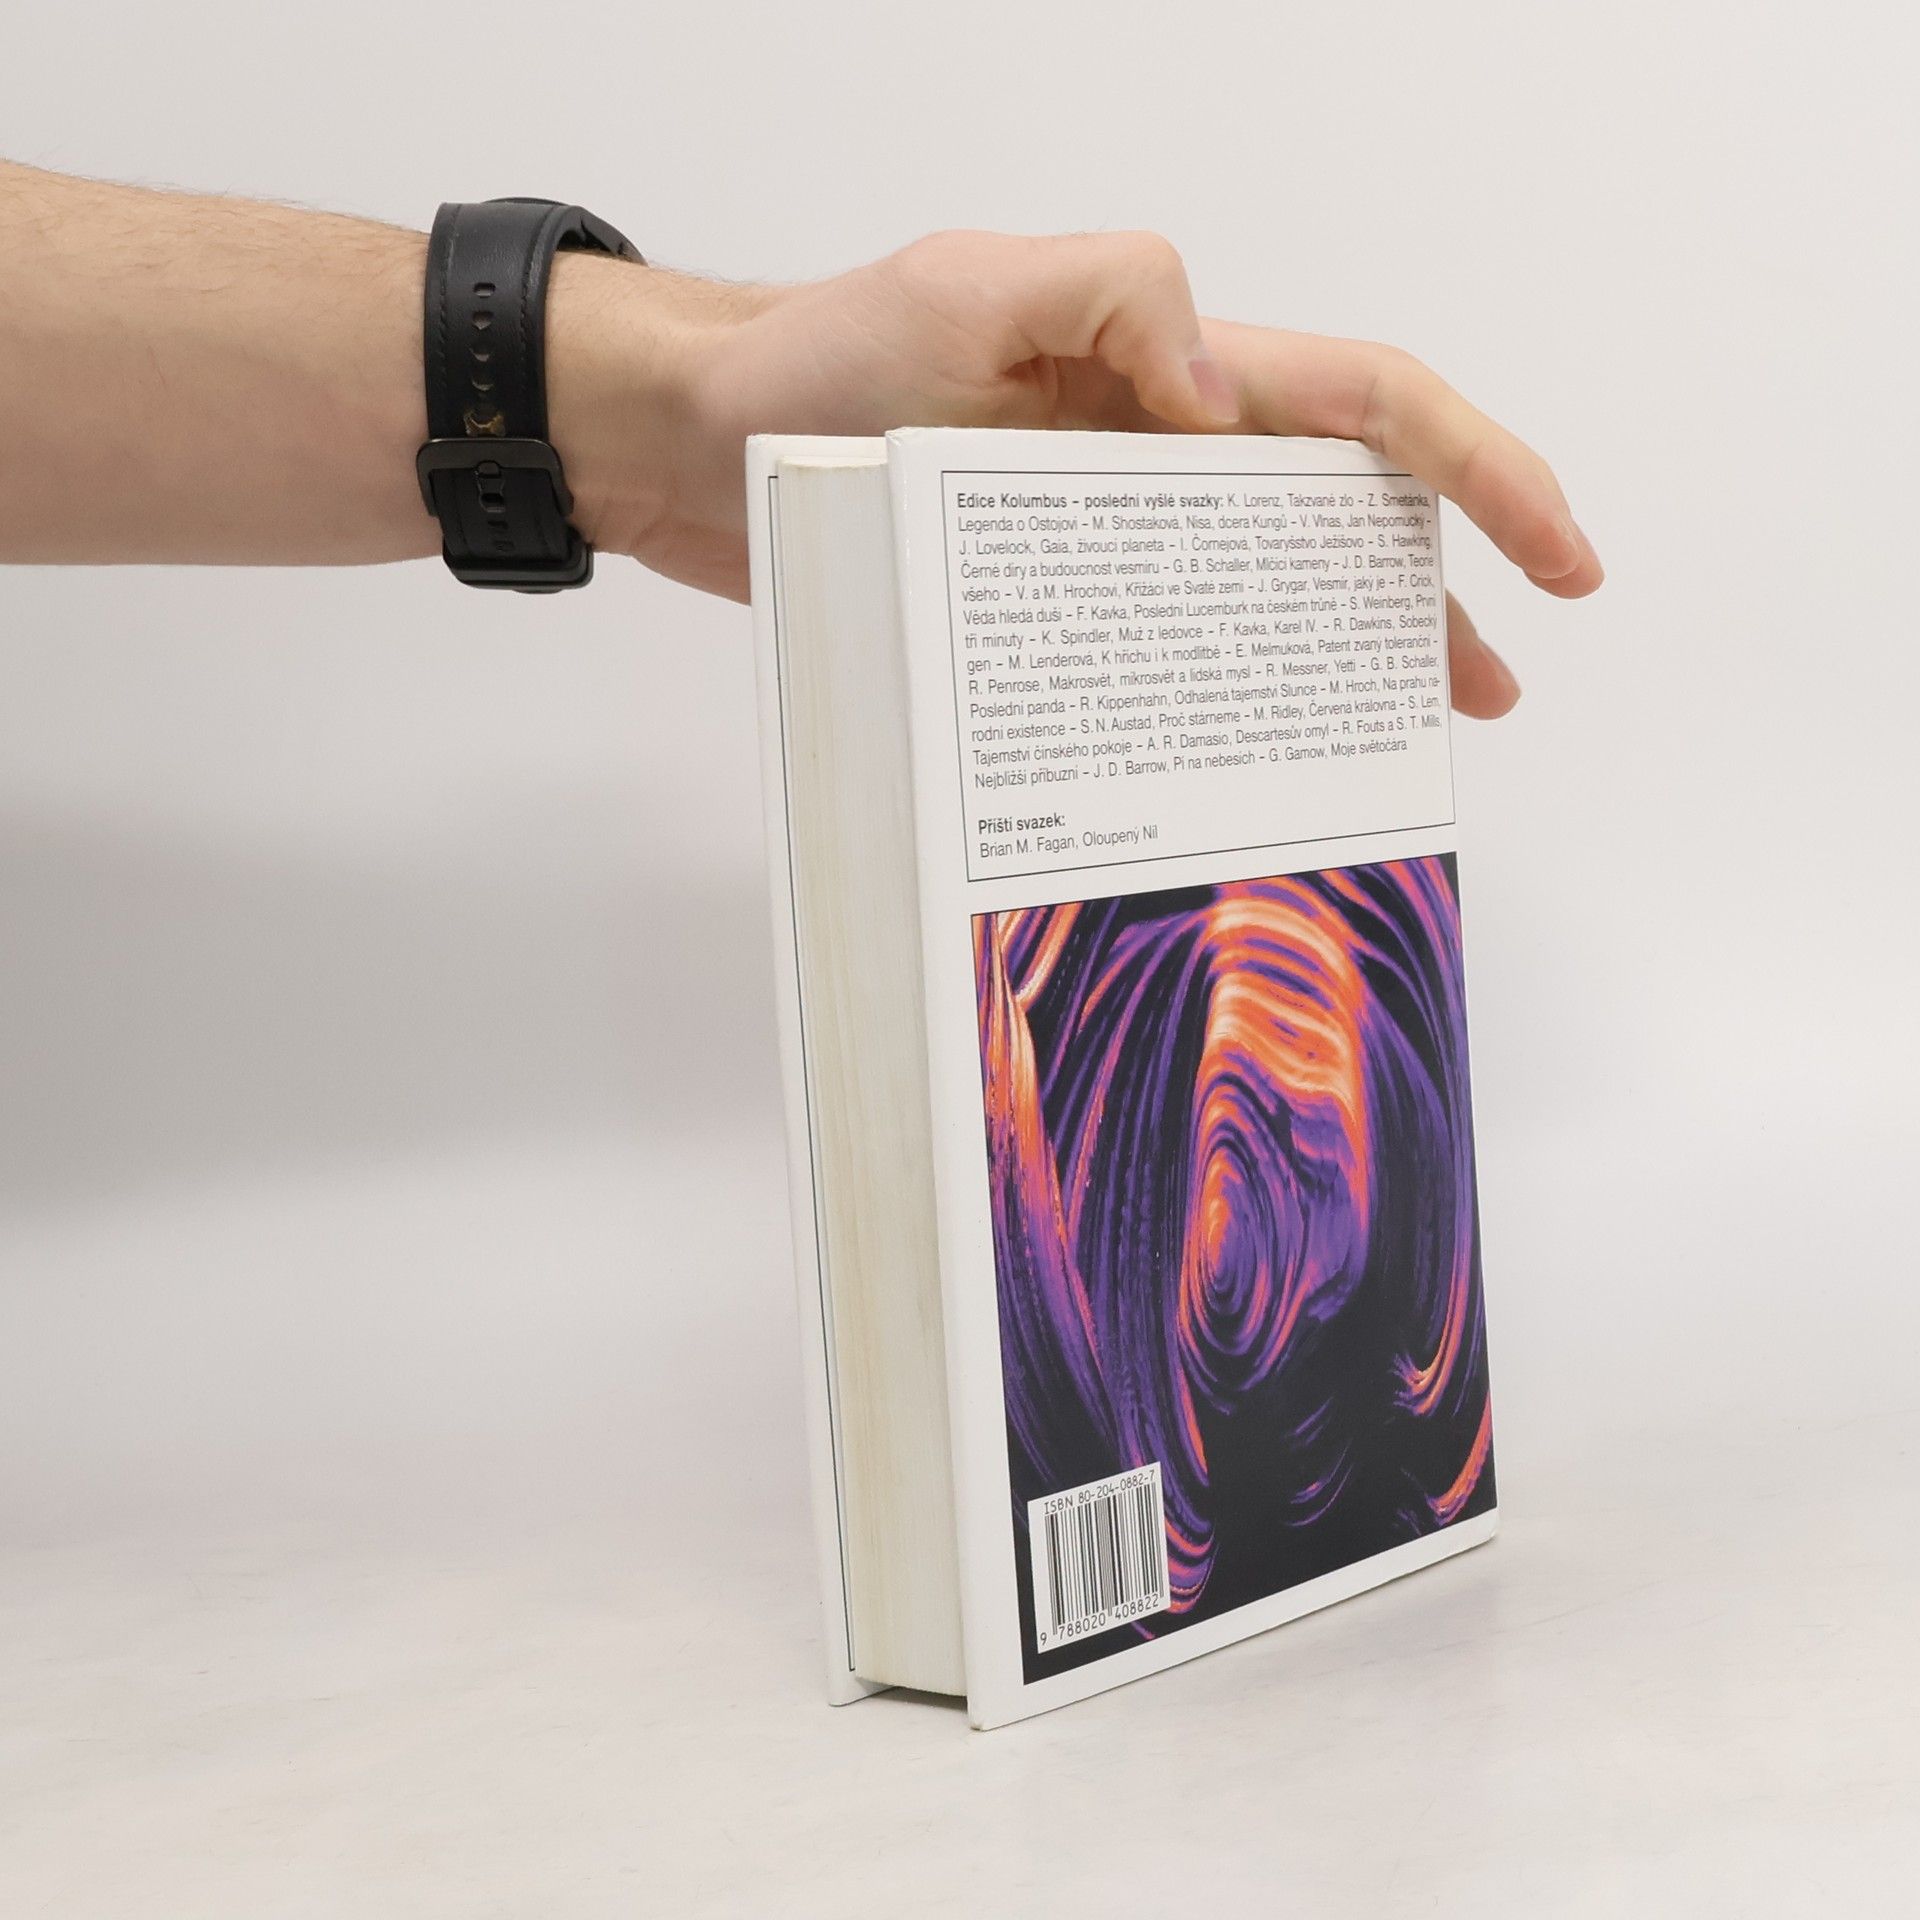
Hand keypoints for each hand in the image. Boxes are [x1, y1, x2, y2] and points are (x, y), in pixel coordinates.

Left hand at [555, 230, 1602, 718]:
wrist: (694, 443)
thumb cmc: (815, 362)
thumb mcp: (965, 285)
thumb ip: (1113, 296)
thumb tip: (1213, 391)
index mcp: (1164, 373)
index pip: (1364, 406)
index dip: (1480, 472)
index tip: (1561, 558)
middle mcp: (1148, 452)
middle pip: (1332, 514)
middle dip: (1428, 590)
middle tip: (1482, 690)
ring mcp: (1093, 534)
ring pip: (1246, 593)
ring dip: (1327, 656)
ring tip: (1385, 739)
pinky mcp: (1031, 602)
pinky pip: (1147, 649)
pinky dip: (1202, 701)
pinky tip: (1224, 759)